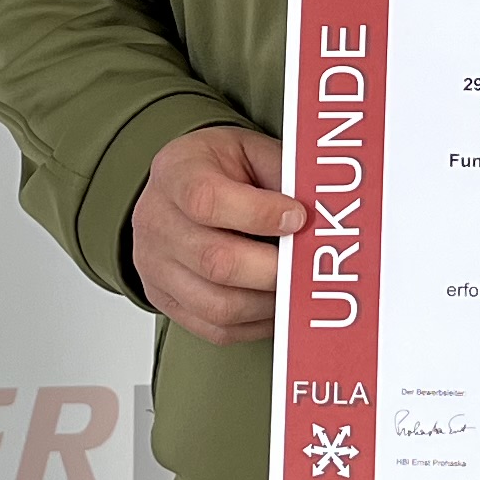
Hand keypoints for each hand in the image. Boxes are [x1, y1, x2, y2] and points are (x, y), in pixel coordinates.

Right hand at [132, 126, 299, 345]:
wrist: (177, 191)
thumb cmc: (218, 169)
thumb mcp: (250, 151)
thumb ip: (283, 174)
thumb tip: (324, 210)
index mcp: (176, 174)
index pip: (207, 200)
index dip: (259, 214)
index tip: (298, 218)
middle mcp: (156, 222)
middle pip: (216, 262)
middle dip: (273, 269)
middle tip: (305, 264)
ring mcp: (156, 267)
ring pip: (218, 305)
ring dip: (268, 302)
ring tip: (294, 286)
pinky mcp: (167, 301)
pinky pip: (216, 329)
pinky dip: (256, 323)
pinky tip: (275, 304)